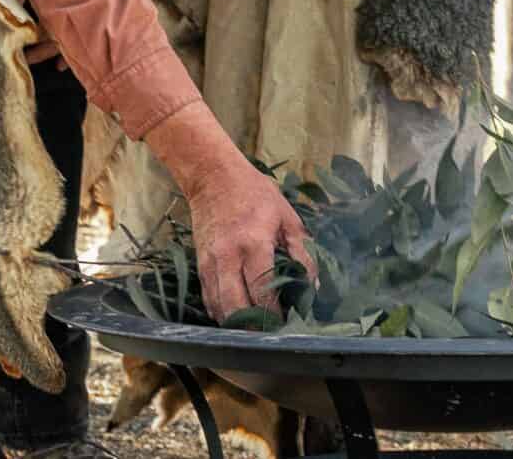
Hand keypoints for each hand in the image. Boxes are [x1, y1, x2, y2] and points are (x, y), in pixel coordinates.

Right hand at [143, 104, 313, 319]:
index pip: (263, 291)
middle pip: (236, 308)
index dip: (275, 314)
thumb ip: (301, 252)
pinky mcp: (200, 266)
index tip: (288, 325)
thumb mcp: (287, 217)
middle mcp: (228, 258)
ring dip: (237, 325)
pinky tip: (237, 318)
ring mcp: (210, 264)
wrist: (212, 177)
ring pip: (219, 309)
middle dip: (254, 327)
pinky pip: (208, 300)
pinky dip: (222, 313)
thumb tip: (312, 285)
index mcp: (253, 244)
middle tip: (272, 335)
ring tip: (257, 332)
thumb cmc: (255, 193)